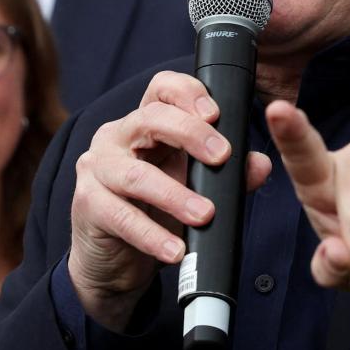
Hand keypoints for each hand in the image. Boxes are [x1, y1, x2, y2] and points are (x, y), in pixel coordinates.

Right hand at [68, 71, 270, 331]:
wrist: (115, 259)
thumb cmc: (154, 211)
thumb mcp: (194, 188)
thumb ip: (228, 175)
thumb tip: (260, 164)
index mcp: (145, 123)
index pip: (162, 89)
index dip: (188, 93)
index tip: (216, 114)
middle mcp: (117, 137)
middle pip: (150, 118)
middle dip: (190, 134)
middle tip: (222, 158)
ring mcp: (98, 168)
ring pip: (136, 174)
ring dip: (175, 195)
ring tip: (206, 215)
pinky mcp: (88, 203)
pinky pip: (121, 217)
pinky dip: (152, 235)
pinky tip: (176, 250)